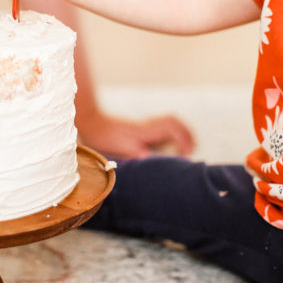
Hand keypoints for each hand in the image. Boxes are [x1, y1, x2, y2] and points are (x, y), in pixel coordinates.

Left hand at [77, 106, 194, 159]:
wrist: (91, 123)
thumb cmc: (104, 136)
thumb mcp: (122, 148)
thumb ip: (139, 154)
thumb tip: (153, 161)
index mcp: (146, 130)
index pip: (172, 127)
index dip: (184, 139)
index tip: (186, 153)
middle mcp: (147, 126)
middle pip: (174, 121)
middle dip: (186, 133)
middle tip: (190, 149)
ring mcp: (143, 126)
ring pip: (168, 122)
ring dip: (179, 132)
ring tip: (183, 148)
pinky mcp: (139, 129)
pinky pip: (160, 126)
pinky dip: (169, 134)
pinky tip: (165, 147)